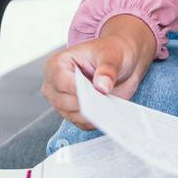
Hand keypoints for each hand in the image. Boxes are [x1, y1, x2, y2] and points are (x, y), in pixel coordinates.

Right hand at [41, 24, 156, 131]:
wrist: (121, 63)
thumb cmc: (112, 53)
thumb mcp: (112, 55)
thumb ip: (107, 69)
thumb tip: (102, 86)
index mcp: (58, 64)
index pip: (61, 82)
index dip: (78, 89)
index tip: (96, 91)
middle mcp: (55, 84)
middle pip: (63, 102)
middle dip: (86, 104)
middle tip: (105, 100)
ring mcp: (63, 101)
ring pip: (72, 115)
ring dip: (92, 114)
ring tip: (109, 105)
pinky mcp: (74, 113)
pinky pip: (82, 124)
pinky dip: (95, 121)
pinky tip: (107, 112)